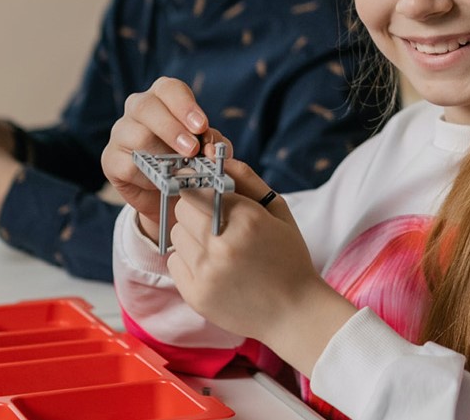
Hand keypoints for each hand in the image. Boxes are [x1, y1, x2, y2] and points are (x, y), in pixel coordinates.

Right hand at [102, 77, 231, 236]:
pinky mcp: (111, 159)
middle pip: (146, 106)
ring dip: (162, 153)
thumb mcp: (207, 149)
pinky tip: (161, 182)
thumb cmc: (188, 160)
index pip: (169, 89)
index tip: (201, 126)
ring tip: (181, 168)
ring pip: (136, 135)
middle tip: (192, 149)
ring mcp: (121, 133)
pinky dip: (148, 176)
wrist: (167, 192)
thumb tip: (211, 148)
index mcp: (163, 98)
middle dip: (171, 128)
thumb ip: (213, 143)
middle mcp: (138, 109)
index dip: (185, 106)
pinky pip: (127, 165)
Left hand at [168, 159, 356, 376]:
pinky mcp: (196, 295)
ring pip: (177, 235)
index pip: (200, 187)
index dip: (200, 187)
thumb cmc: (289, 258)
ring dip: (191, 236)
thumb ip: (247, 180)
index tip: (204, 189)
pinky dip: (189, 261)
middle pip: (182, 208)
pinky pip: (175, 262)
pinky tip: (213, 268)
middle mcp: (223, 244)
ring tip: (217, 248)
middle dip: (195, 210)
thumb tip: (217, 156)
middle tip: (214, 221)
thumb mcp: (278, 212)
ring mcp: (207, 272)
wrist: (295, 313)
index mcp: (247, 219)